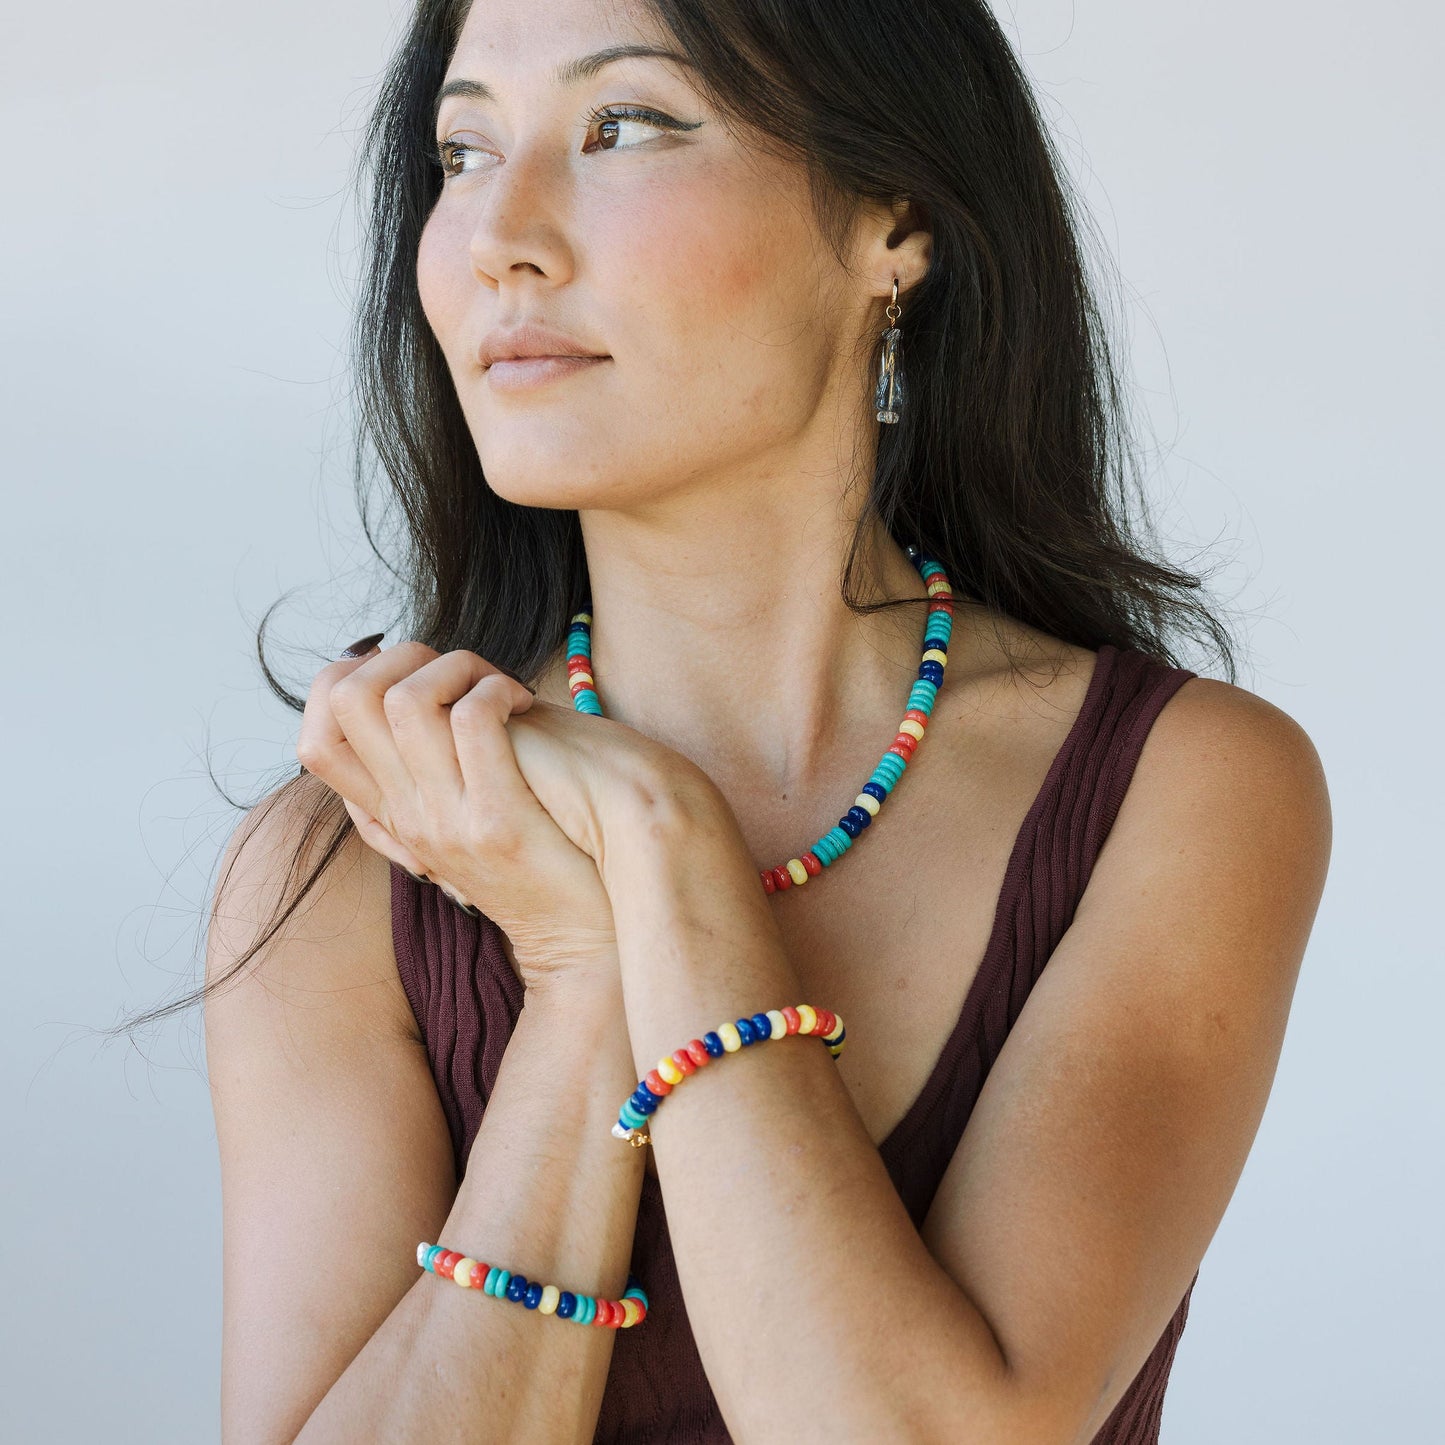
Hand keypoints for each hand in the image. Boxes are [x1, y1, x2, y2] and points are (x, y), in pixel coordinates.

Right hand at [296, 639, 625, 999]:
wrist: (585, 943)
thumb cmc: (546, 859)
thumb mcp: (464, 821)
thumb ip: (429, 774)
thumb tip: (405, 702)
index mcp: (392, 816)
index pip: (315, 736)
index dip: (344, 682)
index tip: (412, 676)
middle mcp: (406, 818)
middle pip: (348, 700)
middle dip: (405, 656)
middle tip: (461, 672)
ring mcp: (446, 822)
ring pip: (407, 701)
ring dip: (458, 667)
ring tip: (498, 687)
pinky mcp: (498, 822)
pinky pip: (474, 721)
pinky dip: (496, 690)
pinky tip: (523, 704)